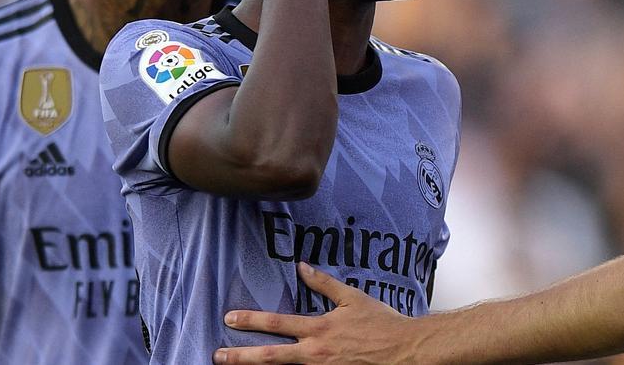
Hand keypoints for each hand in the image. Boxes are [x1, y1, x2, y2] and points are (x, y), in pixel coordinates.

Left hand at [213, 262, 412, 364]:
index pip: (277, 323)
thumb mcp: (353, 297)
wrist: (405, 349)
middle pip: (270, 356)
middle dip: (240, 356)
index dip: (251, 320)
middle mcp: (316, 352)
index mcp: (320, 328)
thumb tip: (302, 267)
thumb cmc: (382, 323)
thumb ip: (324, 284)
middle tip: (218, 355)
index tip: (230, 317)